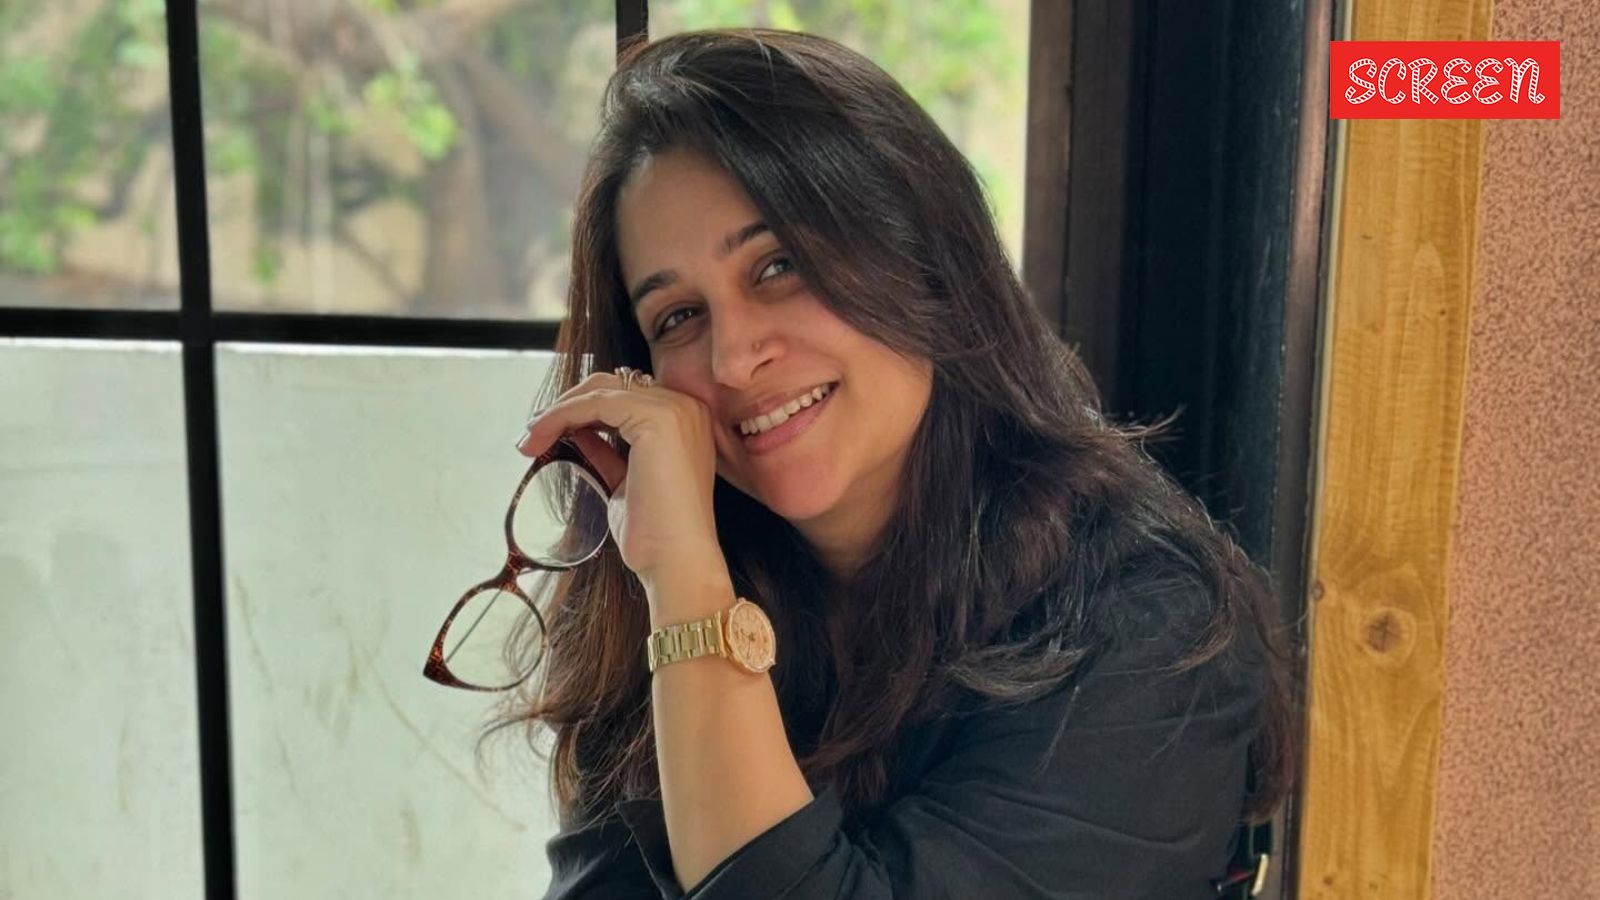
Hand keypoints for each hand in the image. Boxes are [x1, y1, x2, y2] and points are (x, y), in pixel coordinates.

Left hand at [517, 370, 725, 592]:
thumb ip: (609, 453)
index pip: (625, 396)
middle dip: (567, 405)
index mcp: (686, 421)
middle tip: (532, 434)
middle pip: (612, 384)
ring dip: (558, 411)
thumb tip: (580, 434)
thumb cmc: (656, 535)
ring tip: (530, 438)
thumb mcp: (625, 483)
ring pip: (600, 390)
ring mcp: (675, 409)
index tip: (546, 433)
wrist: (676, 562)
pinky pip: (596, 403)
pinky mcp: (657, 419)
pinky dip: (562, 415)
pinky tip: (542, 436)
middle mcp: (687, 407)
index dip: (582, 409)